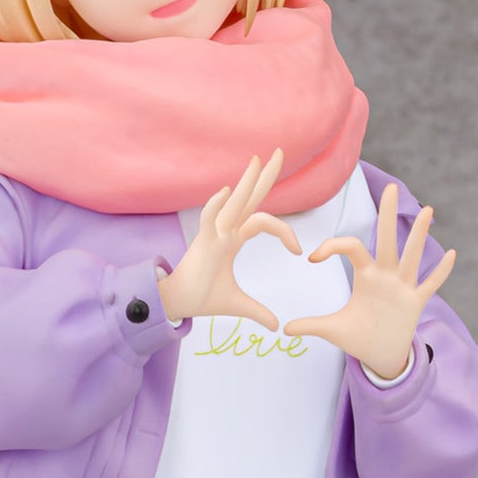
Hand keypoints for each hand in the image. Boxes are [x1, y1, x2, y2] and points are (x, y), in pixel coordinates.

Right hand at [156, 149, 300, 328]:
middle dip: (264, 176)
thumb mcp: (238, 304)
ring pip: (234, 203)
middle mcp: (225, 230)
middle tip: (278, 151)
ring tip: (258, 160)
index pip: (262, 221)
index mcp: (233, 238)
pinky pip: (209, 219)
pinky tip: (226, 191)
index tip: (299, 252)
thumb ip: (258, 311)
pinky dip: (216, 205)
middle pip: (249, 197)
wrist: (178, 304)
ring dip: (246, 182)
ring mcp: (214, 234)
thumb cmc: (202, 298)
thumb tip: (276, 326)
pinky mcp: (203, 243)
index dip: (285, 231)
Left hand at [284, 180, 454, 380]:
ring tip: (427, 210)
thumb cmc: (359, 338)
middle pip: (388, 239)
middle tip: (389, 187)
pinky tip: (452, 253)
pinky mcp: (415, 303)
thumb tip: (283, 329)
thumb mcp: (332, 330)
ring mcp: (403, 288)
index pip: (352, 248)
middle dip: (387, 215)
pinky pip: (431, 284)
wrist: (381, 357)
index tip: (312, 257)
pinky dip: (441, 271)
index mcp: (366, 276)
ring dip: (419, 235)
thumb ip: (310, 325)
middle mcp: (386, 276)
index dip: (332, 246)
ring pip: (412, 256)